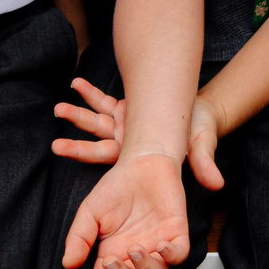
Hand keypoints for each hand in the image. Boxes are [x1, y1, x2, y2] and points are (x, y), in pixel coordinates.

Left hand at [53, 78, 224, 189]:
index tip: (59, 147)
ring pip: (97, 121)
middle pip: (94, 141)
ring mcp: (125, 126)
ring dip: (78, 113)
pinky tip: (77, 84)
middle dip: (74, 138)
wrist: (202, 114)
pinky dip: (92, 93)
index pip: (104, 155)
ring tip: (59, 107)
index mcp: (137, 153)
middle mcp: (126, 141)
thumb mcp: (203, 145)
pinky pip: (106, 102)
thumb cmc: (201, 132)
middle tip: (52, 141)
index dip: (81, 151)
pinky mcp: (128, 110)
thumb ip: (205, 164)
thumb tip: (216, 184)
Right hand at [60, 151, 189, 268]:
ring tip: (134, 249)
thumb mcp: (90, 211)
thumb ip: (79, 237)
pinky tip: (159, 245)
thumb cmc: (115, 187)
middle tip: (110, 262)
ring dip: (144, 268)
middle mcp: (136, 254)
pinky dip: (171, 255)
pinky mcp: (177, 233)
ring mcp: (157, 245)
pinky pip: (179, 254)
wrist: (142, 163)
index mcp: (114, 253)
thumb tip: (68, 264)